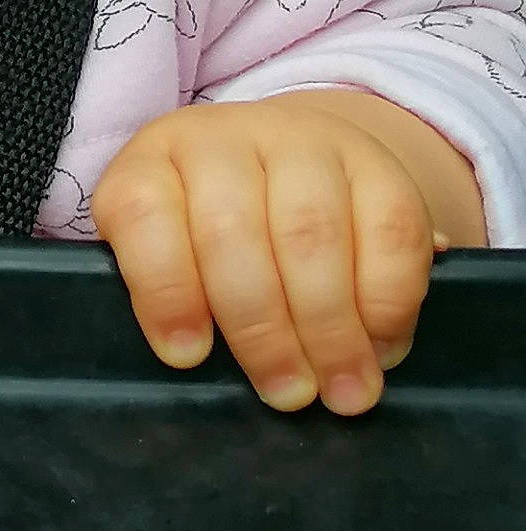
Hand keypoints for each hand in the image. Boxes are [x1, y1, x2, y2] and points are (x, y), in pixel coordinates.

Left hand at [92, 93, 441, 414]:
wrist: (298, 158)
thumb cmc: (217, 230)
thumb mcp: (172, 247)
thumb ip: (173, 295)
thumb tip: (196, 364)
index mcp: (155, 160)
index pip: (142, 212)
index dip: (163, 289)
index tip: (187, 356)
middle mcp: (223, 136)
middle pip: (231, 233)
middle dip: (261, 330)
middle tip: (286, 394)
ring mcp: (302, 140)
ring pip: (310, 233)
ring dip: (329, 328)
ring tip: (342, 391)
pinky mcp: (376, 160)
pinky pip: (389, 232)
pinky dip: (387, 303)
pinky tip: (380, 345)